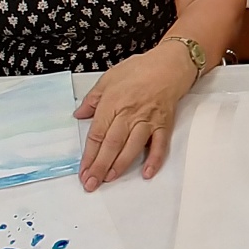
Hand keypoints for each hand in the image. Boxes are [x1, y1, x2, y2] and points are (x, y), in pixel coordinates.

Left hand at [74, 41, 194, 189]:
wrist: (169, 65)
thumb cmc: (139, 69)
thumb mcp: (108, 78)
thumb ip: (92, 99)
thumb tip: (79, 114)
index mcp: (113, 102)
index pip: (97, 134)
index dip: (89, 155)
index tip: (82, 170)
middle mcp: (129, 113)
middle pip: (112, 144)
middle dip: (100, 166)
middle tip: (91, 183)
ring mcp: (148, 120)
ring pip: (132, 147)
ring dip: (120, 165)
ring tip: (109, 179)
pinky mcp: (164, 125)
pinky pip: (160, 146)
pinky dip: (154, 160)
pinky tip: (146, 173)